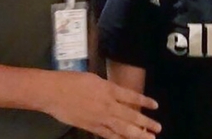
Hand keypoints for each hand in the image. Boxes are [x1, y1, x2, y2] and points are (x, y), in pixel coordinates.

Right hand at [42, 71, 160, 138]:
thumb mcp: (94, 78)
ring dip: (138, 134)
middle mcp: (108, 104)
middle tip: (158, 128)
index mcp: (109, 89)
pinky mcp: (91, 127)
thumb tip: (115, 93)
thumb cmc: (71, 81)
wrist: (53, 92)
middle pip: (131, 115)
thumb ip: (106, 87)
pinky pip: (108, 135)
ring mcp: (100, 117)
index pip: (132, 96)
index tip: (156, 106)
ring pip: (123, 128)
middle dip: (146, 122)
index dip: (145, 101)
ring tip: (149, 138)